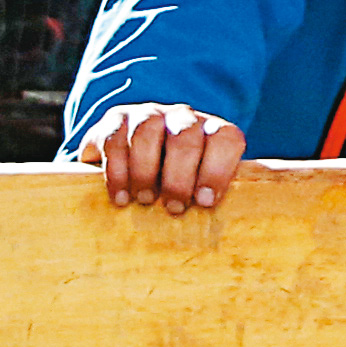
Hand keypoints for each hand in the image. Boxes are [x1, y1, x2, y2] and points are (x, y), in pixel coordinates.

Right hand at [84, 101, 251, 213]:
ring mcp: (148, 114)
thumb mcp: (195, 188)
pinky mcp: (115, 120)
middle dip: (180, 176)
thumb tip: (231, 232)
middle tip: (174, 207)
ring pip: (147, 131)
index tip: (205, 202)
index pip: (226, 138)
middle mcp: (182, 118)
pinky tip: (121, 197)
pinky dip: (117, 171)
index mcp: (211, 131)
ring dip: (145, 171)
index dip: (218, 170)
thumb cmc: (173, 184)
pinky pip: (114, 140)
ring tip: (145, 200)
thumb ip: (209, 199)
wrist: (129, 161)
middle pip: (186, 136)